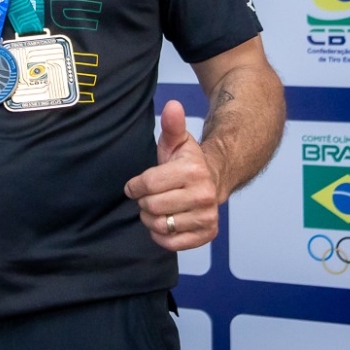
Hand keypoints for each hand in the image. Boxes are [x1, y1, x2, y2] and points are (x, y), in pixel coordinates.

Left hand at [123, 100, 220, 251]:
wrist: (215, 180)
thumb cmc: (188, 161)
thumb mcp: (177, 140)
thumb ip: (172, 124)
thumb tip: (172, 105)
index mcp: (193, 170)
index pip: (149, 184)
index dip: (135, 185)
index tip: (134, 186)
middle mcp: (204, 195)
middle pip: (152, 206)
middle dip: (143, 202)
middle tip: (147, 197)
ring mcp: (208, 216)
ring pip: (160, 225)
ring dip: (150, 219)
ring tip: (155, 209)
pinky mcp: (208, 234)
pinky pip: (172, 244)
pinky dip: (161, 236)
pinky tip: (164, 223)